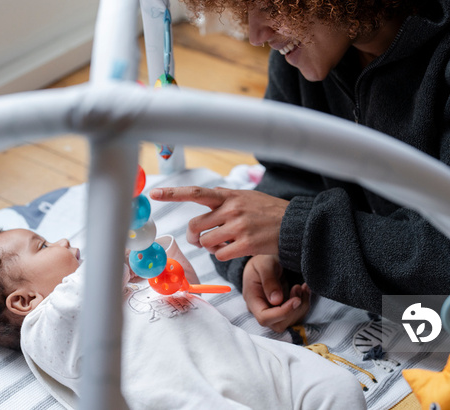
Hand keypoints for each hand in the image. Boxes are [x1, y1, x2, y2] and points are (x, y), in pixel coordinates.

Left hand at [149, 186, 288, 259]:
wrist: (294, 225)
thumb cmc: (268, 212)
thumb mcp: (247, 198)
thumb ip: (224, 201)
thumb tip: (204, 211)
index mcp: (229, 196)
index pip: (196, 193)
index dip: (173, 193)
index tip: (154, 193)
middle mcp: (231, 209)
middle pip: (195, 225)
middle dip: (193, 236)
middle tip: (198, 239)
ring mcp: (238, 227)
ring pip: (205, 242)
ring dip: (209, 247)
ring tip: (223, 244)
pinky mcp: (244, 245)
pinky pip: (219, 255)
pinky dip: (222, 255)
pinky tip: (234, 250)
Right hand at [242, 254, 310, 332]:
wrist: (267, 257)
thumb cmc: (263, 258)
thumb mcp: (264, 264)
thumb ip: (269, 280)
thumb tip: (276, 301)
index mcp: (252, 298)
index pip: (264, 318)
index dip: (282, 313)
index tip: (296, 299)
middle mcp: (261, 308)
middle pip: (278, 324)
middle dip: (294, 310)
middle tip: (298, 289)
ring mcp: (272, 310)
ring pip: (289, 322)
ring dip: (301, 306)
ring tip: (302, 286)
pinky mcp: (283, 308)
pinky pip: (296, 314)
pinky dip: (304, 303)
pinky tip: (304, 288)